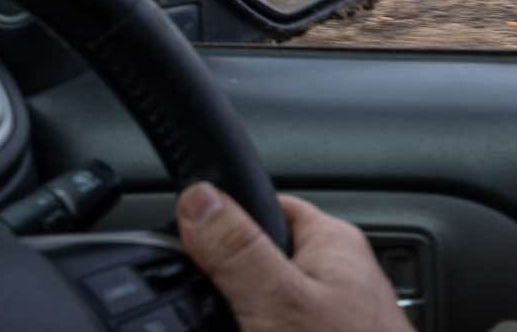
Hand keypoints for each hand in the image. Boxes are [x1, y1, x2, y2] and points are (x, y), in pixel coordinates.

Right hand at [177, 182, 411, 331]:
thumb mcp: (282, 303)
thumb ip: (240, 251)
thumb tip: (200, 198)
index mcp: (332, 244)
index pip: (268, 207)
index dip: (222, 220)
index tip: (180, 239)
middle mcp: (337, 278)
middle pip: (260, 265)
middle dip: (225, 289)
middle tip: (193, 308)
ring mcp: (334, 321)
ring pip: (266, 310)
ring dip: (241, 322)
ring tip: (227, 327)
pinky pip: (282, 329)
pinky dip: (261, 331)